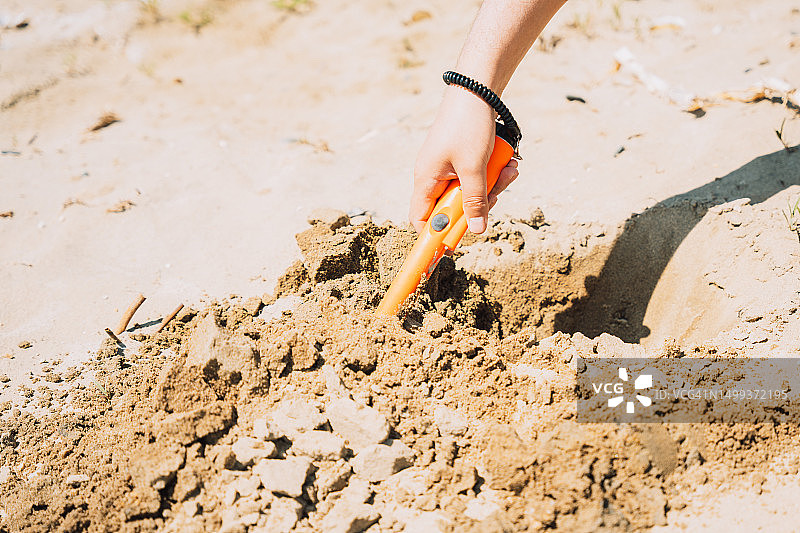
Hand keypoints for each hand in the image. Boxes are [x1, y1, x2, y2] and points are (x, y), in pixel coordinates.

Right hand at [409, 87, 519, 233]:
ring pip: (470, 192)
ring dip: (493, 186)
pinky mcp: (463, 158)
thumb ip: (474, 201)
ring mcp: (449, 167)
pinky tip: (509, 162)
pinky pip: (479, 176)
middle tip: (496, 195)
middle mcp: (434, 175)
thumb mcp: (474, 168)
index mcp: (426, 179)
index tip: (457, 241)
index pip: (421, 219)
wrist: (477, 88)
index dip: (437, 233)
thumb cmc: (468, 125)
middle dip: (479, 204)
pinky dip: (494, 172)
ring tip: (509, 170)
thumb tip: (476, 230)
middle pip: (453, 208)